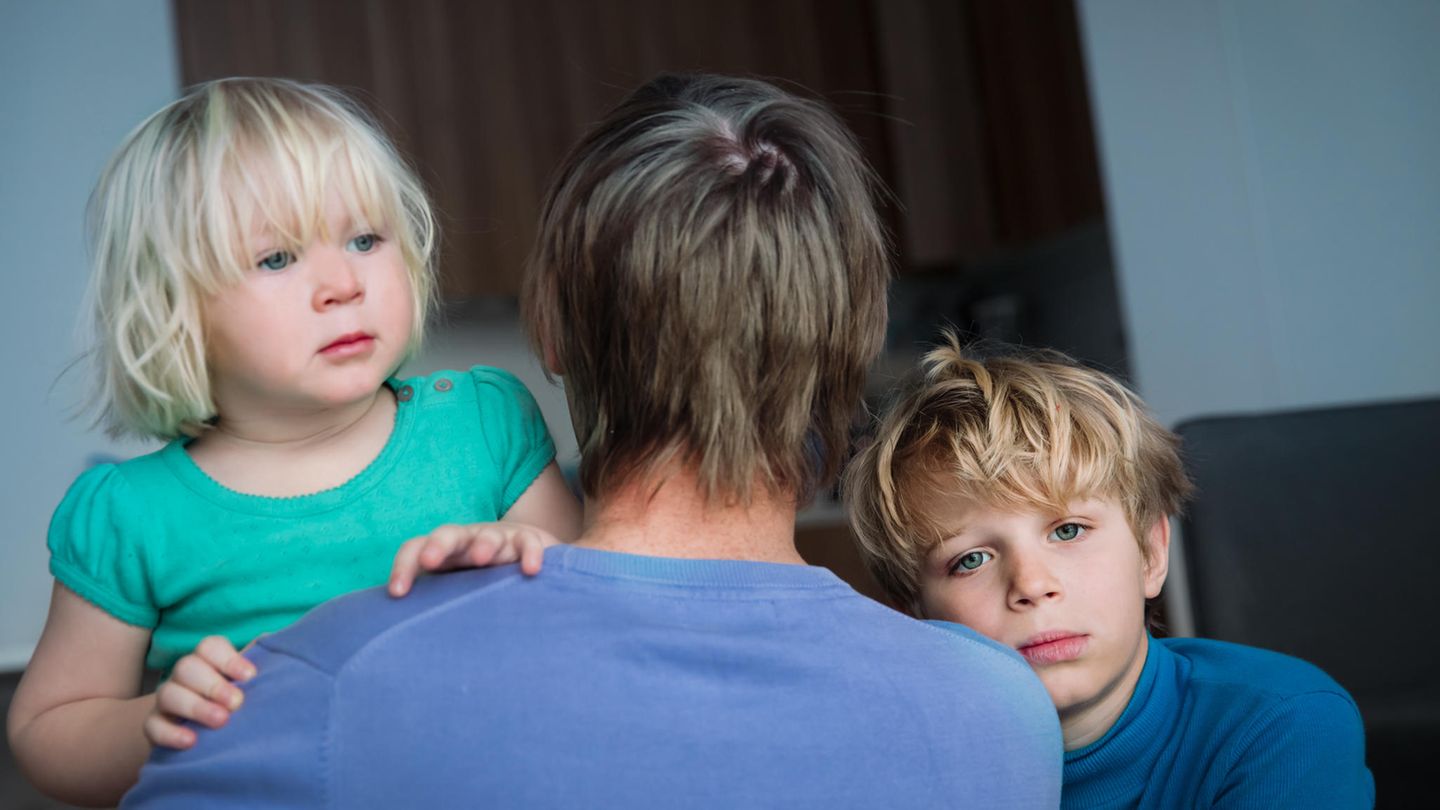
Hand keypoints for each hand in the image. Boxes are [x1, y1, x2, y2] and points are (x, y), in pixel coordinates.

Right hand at [145, 635, 254, 748]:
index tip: (250, 676)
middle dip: (213, 684)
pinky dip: (171, 734)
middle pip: (187, 667)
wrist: (208, 734)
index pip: (210, 647)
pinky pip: (153, 726)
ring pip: (168, 694)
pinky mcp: (156, 726)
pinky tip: (192, 741)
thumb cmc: (237, 701)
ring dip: (195, 707)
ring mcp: (168, 700)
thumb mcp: (250, 681)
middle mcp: (185, 677)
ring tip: (221, 721)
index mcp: (209, 661)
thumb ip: (265, 661)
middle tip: (237, 703)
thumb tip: (283, 641)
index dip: (228, 658)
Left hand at [388, 522, 560, 596]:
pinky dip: (530, 553)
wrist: (525, 556)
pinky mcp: (527, 540)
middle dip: (437, 546)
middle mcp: (468, 542)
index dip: (403, 567)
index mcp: (444, 554)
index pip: (415, 549)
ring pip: (489, 535)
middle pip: (448, 535)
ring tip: (483, 559)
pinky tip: (531, 570)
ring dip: (484, 545)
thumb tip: (404, 645)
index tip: (397, 594)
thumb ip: (435, 606)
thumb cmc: (481, 582)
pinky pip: (528, 543)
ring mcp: (499, 539)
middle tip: (430, 561)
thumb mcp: (454, 590)